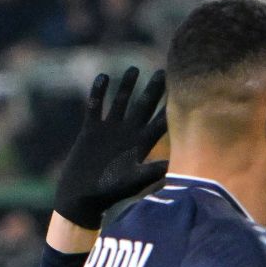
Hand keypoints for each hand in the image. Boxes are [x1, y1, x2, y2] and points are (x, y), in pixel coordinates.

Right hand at [54, 67, 167, 229]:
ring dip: (127, 87)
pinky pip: (96, 106)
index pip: (159, 124)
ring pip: (120, 102)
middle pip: (143, 108)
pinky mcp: (91, 129)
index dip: (169, 109)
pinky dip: (98, 92)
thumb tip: (172, 166)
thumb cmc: (110, 193)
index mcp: (141, 146)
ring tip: (135, 69)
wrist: (83, 197)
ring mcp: (109, 130)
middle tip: (163, 72)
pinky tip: (104, 77)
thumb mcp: (133, 180)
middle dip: (152, 91)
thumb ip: (151, 171)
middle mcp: (128, 135)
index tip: (181, 94)